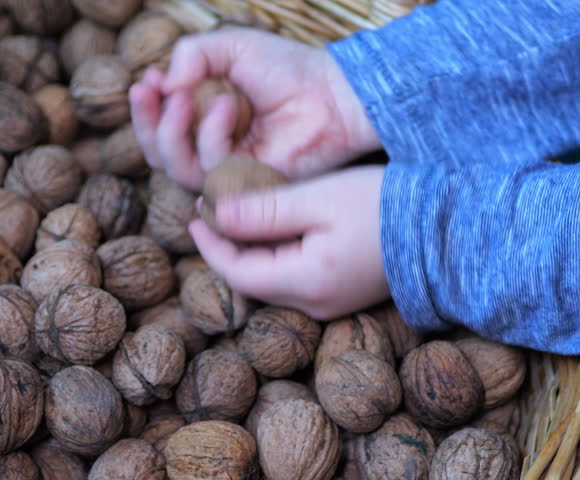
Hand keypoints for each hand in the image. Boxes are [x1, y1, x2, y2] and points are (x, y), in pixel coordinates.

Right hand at [130, 27, 379, 190]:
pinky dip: (211, 135)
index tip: (147, 81)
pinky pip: (210, 171)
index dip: (145, 109)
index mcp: (203, 122)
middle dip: (146, 123)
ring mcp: (228, 171)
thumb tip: (164, 83)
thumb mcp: (231, 47)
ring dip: (172, 129)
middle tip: (153, 91)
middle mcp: (211, 150)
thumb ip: (191, 54)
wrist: (331, 92)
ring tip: (187, 95)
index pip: (158, 129)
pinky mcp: (245, 187)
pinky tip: (228, 106)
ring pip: (176, 168)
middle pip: (157, 155)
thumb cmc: (288, 69)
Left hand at [189, 166, 389, 318]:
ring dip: (248, 249)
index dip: (210, 244)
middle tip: (211, 209)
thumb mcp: (319, 200)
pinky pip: (292, 277)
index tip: (196, 212)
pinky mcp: (341, 294)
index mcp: (306, 283)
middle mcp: (315, 304)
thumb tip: (216, 215)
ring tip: (236, 212)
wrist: (448, 228)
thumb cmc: (384, 206)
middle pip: (250, 280)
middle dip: (226, 246)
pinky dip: (273, 254)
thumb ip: (264, 212)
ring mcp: (330, 303)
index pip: (237, 272)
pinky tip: (271, 226)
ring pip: (270, 279)